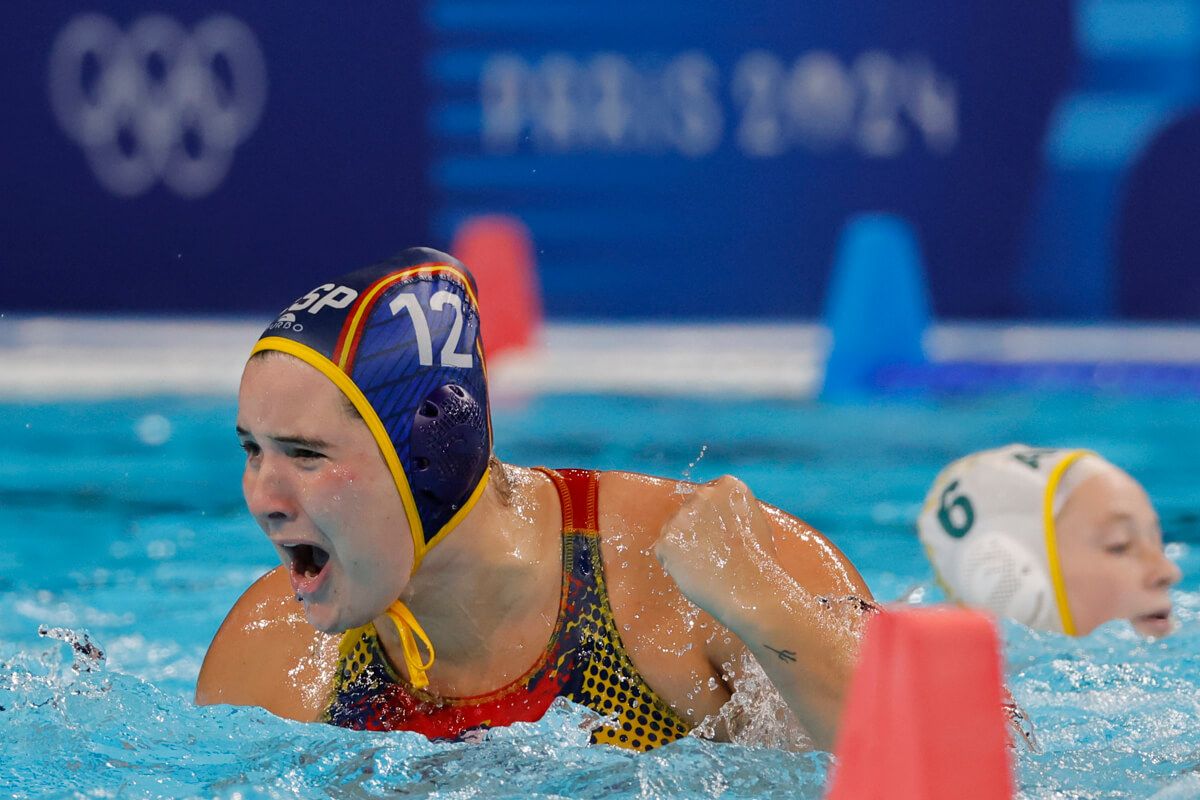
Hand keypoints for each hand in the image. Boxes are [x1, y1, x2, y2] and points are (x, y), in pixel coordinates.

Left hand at [654, 475, 783, 627]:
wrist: (752, 590)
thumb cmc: (760, 560)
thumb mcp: (753, 520)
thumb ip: (731, 510)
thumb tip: (716, 515)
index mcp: (728, 486)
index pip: (709, 495)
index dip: (711, 516)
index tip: (718, 532)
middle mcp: (703, 494)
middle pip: (689, 509)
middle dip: (695, 528)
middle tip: (710, 552)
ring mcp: (682, 516)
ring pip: (675, 529)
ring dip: (684, 544)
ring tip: (704, 564)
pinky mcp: (667, 540)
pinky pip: (664, 549)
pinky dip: (674, 561)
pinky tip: (694, 571)